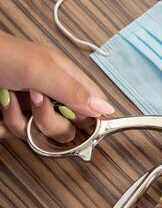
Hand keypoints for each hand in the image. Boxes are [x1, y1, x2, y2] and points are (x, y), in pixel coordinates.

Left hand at [0, 31, 114, 141]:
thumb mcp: (40, 71)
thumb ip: (73, 91)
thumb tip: (105, 108)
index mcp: (65, 78)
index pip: (93, 105)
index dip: (91, 118)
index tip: (81, 123)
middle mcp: (50, 94)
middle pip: (68, 127)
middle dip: (48, 121)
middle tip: (35, 102)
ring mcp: (29, 107)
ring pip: (39, 134)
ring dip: (18, 120)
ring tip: (6, 98)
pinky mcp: (10, 117)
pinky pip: (15, 136)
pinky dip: (3, 125)